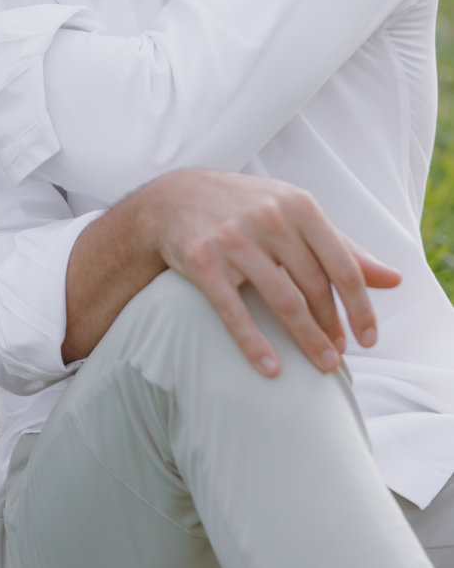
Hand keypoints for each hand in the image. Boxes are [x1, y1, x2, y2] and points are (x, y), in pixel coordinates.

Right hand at [133, 170, 400, 376]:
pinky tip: (271, 368)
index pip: (343, 266)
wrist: (172, 199)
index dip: (361, 307)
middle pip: (315, 286)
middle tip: (338, 356)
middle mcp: (269, 219)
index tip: (369, 339)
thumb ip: (343, 247)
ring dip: (307, 340)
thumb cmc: (246, 209)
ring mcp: (234, 239)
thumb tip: (394, 280)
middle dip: (332, 327)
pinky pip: (234, 311)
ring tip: (322, 366)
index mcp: (298, 206)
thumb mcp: (295, 215)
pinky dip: (254, 344)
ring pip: (282, 300)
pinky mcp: (202, 261)